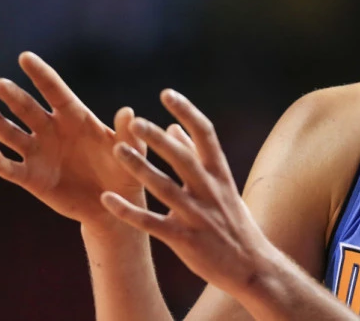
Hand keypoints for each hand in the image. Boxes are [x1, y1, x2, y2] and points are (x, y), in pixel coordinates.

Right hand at [0, 51, 146, 229]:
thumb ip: (127, 133)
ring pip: (12, 134)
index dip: (41, 75)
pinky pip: (11, 169)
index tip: (25, 57)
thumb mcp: (130, 152)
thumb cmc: (125, 173)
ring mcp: (40, 153)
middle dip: (14, 96)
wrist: (113, 206)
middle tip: (0, 84)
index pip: (55, 91)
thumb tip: (128, 112)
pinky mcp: (32, 178)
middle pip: (29, 109)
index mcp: (76, 118)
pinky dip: (0, 163)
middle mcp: (53, 131)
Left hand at [100, 89, 271, 293]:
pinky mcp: (185, 240)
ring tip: (118, 150)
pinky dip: (128, 212)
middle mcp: (210, 191)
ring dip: (141, 168)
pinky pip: (152, 224)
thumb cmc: (234, 221)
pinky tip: (107, 199)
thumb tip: (174, 125)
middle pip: (183, 158)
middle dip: (158, 139)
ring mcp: (198, 216)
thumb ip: (197, 155)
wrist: (252, 265)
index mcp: (220, 173)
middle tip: (134, 121)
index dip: (187, 111)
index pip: (206, 134)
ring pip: (165, 189)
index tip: (167, 93)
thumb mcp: (222, 185)